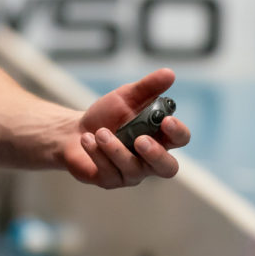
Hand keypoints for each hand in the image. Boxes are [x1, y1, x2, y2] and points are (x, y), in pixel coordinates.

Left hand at [61, 68, 189, 188]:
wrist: (74, 131)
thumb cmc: (107, 115)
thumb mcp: (126, 97)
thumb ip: (148, 87)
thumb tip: (170, 73)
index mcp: (159, 137)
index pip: (180, 139)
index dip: (177, 132)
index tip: (166, 120)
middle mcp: (149, 160)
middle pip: (168, 168)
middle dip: (155, 154)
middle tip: (139, 140)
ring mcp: (131, 173)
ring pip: (132, 169)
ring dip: (115, 148)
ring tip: (99, 133)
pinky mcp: (110, 181)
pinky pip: (108, 172)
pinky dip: (96, 153)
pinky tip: (86, 139)